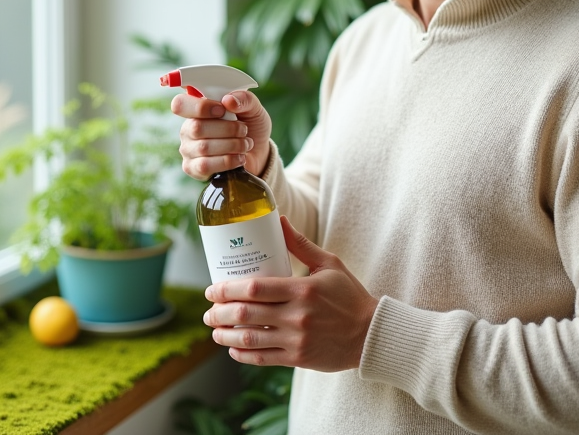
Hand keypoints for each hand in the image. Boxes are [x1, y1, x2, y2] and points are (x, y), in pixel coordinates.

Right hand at [171, 89, 272, 179]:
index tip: (222, 110)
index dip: (201, 107)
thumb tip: (228, 100)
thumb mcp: (253, 108)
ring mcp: (188, 150)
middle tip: (243, 130)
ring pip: (203, 147)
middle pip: (196, 127)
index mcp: (195, 109)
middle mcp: (188, 129)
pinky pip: (204, 165)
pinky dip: (227, 161)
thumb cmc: (250, 126)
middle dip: (227, 129)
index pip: (180, 104)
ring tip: (245, 144)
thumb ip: (244, 99)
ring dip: (232, 145)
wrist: (258, 153)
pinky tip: (240, 158)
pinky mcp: (192, 169)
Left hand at [203, 217, 378, 371]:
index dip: (227, 289)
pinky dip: (243, 354)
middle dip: (219, 313)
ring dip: (225, 336)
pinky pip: (263, 358)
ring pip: (250, 339)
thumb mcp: (329, 264)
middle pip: (246, 314)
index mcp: (301, 289)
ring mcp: (297, 339)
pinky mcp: (298, 358)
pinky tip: (233, 349)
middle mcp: (297, 316)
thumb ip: (300, 244)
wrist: (370, 333)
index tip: (212, 289)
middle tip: (208, 310)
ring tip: (214, 330)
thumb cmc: (349, 295)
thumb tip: (278, 220)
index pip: (254, 288)